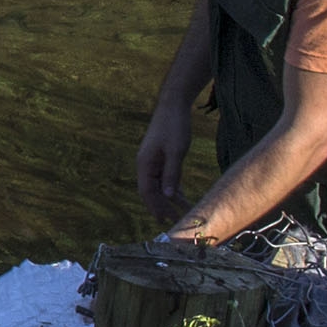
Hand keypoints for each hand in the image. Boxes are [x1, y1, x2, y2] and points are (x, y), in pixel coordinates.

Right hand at [135, 101, 193, 222]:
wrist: (173, 106)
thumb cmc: (174, 126)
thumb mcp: (175, 151)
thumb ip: (171, 174)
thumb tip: (169, 196)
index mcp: (144, 163)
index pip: (147, 191)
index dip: (154, 206)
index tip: (163, 220)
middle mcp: (146, 165)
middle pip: (151, 191)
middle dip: (161, 206)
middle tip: (173, 221)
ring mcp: (153, 161)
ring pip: (160, 186)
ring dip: (169, 199)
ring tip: (182, 212)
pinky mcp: (162, 158)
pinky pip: (165, 178)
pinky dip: (173, 188)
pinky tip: (181, 197)